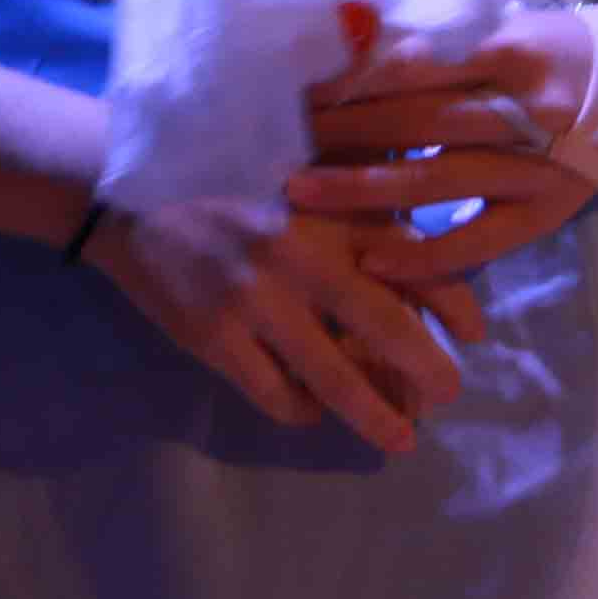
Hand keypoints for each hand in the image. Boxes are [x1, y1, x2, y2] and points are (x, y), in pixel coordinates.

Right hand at [83, 193, 469, 453]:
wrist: (121, 187)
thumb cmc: (220, 167)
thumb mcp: (295, 159)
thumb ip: (355, 184)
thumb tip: (420, 221)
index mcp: (327, 207)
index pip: (413, 259)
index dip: (454, 303)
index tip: (476, 334)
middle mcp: (300, 255)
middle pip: (385, 326)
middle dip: (427, 370)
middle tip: (446, 397)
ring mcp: (254, 302)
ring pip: (331, 377)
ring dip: (373, 415)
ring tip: (398, 439)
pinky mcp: (213, 337)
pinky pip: (272, 393)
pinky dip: (302, 411)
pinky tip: (314, 413)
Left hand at [290, 1, 597, 284]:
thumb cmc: (553, 53)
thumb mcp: (502, 27)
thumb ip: (440, 45)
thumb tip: (356, 46)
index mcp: (506, 55)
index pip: (412, 68)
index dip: (350, 82)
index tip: (296, 91)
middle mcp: (519, 111)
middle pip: (414, 121)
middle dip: (341, 132)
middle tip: (278, 140)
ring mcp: (531, 167)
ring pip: (433, 179)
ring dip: (361, 188)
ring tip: (300, 193)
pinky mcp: (540, 214)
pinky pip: (474, 240)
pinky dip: (423, 253)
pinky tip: (371, 259)